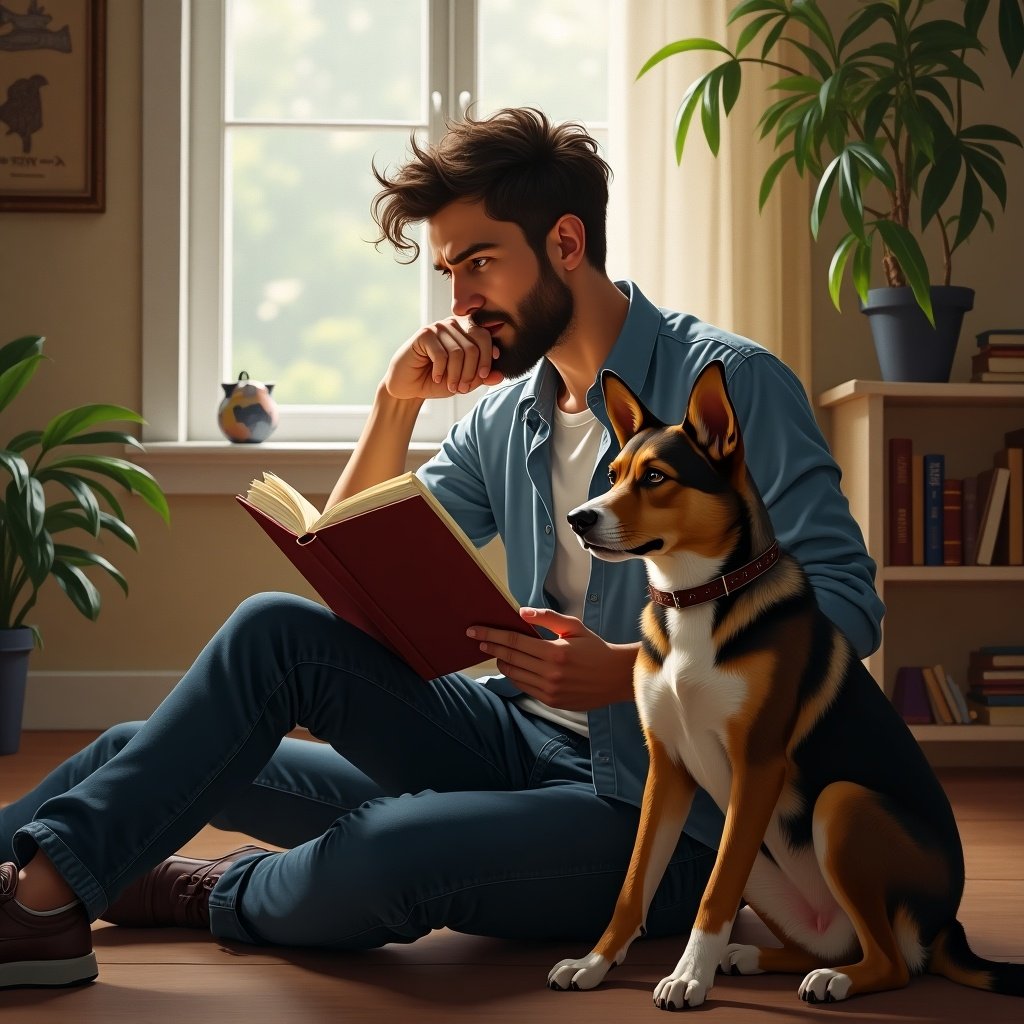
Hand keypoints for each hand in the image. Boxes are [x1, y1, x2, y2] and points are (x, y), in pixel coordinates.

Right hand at [384, 318, 503, 400]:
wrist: (408, 386)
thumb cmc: (437, 381)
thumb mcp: (463, 381)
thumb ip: (481, 377)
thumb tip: (500, 376)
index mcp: (466, 330)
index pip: (485, 337)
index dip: (487, 358)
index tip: (482, 376)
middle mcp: (453, 324)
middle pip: (474, 345)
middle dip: (472, 371)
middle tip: (464, 388)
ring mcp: (438, 327)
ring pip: (459, 352)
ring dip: (456, 375)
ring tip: (451, 387)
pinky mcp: (424, 334)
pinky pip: (442, 354)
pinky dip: (442, 371)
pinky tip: (436, 378)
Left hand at [467, 608, 637, 711]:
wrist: (616, 677)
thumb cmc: (595, 648)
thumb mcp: (574, 626)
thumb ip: (546, 618)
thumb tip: (520, 613)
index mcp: (554, 652)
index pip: (514, 641)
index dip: (491, 635)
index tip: (475, 631)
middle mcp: (549, 674)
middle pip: (509, 658)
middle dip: (491, 647)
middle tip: (478, 640)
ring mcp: (549, 690)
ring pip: (514, 675)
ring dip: (501, 662)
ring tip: (496, 652)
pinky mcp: (551, 701)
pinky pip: (524, 687)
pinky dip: (515, 675)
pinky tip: (512, 666)